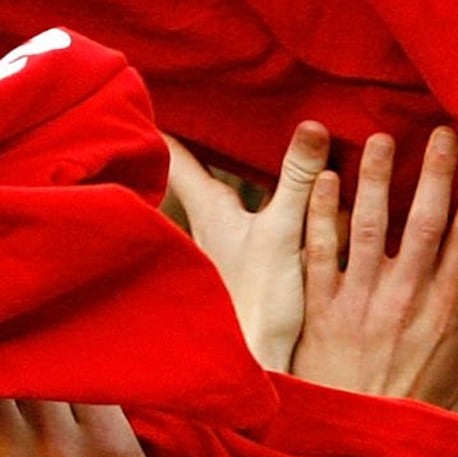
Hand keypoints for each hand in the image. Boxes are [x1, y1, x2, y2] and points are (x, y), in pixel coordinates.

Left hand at [165, 124, 330, 368]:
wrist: (259, 365)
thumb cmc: (257, 301)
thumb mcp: (283, 233)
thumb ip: (298, 180)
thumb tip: (312, 126)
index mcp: (212, 209)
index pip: (178, 156)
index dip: (165, 126)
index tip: (145, 91)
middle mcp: (212, 225)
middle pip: (197, 175)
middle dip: (197, 145)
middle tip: (194, 109)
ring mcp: (229, 249)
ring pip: (223, 200)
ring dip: (225, 176)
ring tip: (226, 144)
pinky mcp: (249, 270)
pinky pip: (249, 226)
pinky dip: (258, 207)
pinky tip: (278, 203)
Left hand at [292, 128, 457, 408]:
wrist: (357, 441)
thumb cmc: (412, 405)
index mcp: (446, 310)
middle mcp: (406, 298)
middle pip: (425, 224)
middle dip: (435, 175)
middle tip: (440, 133)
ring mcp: (362, 300)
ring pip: (370, 228)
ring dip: (377, 180)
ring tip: (381, 140)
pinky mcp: (322, 308)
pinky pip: (321, 254)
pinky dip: (321, 215)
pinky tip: (323, 180)